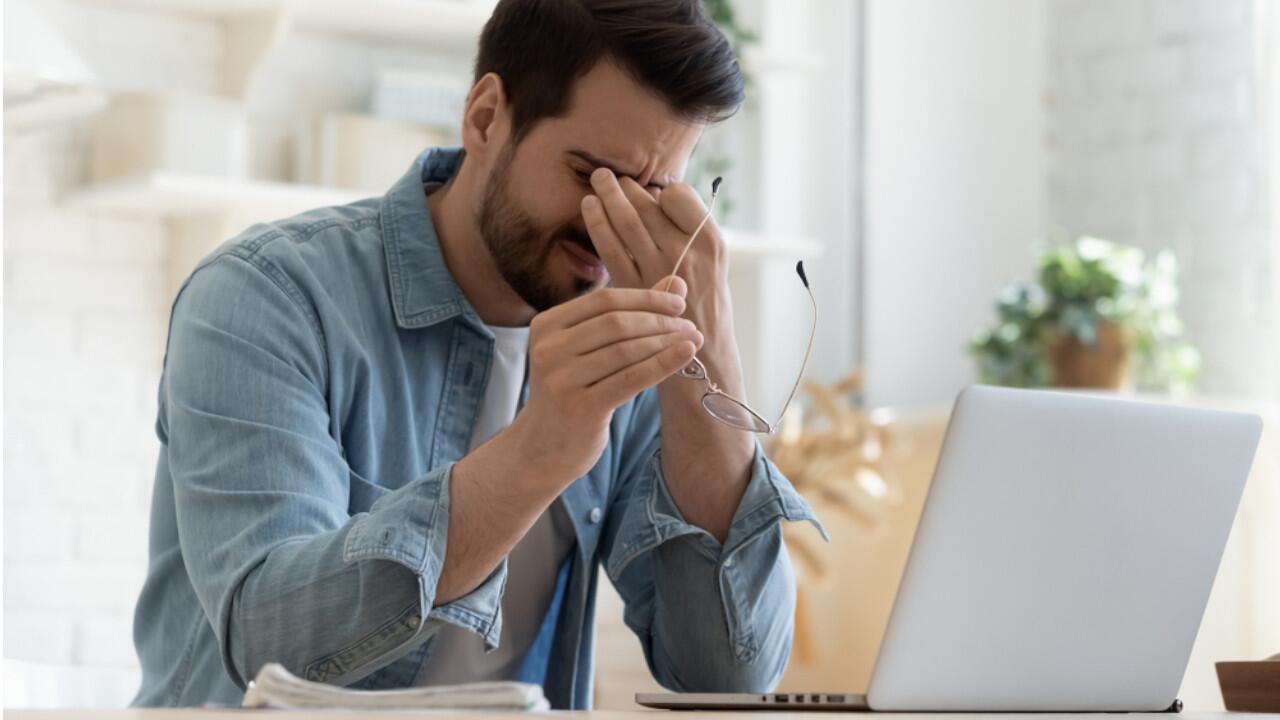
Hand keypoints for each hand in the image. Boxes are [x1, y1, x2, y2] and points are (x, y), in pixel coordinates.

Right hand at [507, 277, 703, 483]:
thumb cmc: (573, 391)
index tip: (678, 303)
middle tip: (689, 324)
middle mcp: (548, 349)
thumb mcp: (591, 350)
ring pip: (626, 350)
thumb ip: (628, 315)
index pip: (604, 300)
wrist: (543, 447)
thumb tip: (676, 283)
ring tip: (692, 340)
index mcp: (546, 325)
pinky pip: (631, 378)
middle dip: (659, 320)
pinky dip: (663, 363)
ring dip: (666, 341)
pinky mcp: (580, 407)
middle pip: (616, 322)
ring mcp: (561, 379)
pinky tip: (686, 354)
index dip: (646, 298)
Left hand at [581, 169, 728, 333]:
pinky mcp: (634, 288)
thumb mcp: (714, 265)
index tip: (651, 192)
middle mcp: (687, 253)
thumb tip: (657, 196)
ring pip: (627, 221)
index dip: (661, 190)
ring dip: (608, 196)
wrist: (703, 358)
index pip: (678, 196)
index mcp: (711, 242)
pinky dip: (597, 223)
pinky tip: (589, 208)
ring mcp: (659, 270)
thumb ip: (690, 233)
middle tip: (608, 175)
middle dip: (626, 186)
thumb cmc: (706, 306)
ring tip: (597, 180)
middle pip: (649, 206)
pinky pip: (611, 248)